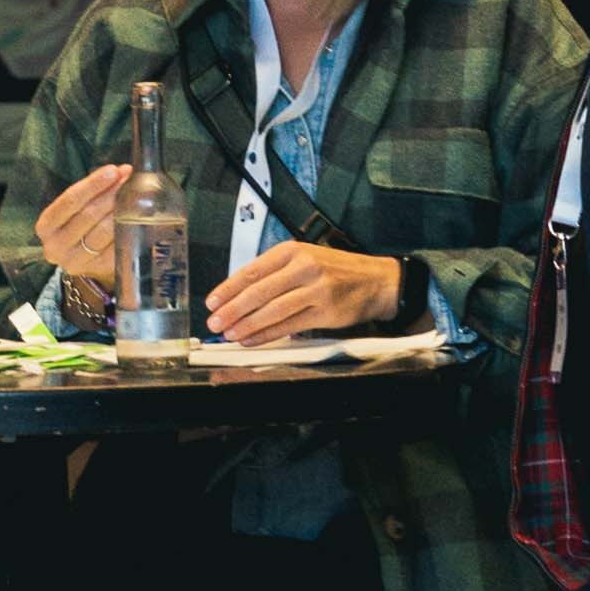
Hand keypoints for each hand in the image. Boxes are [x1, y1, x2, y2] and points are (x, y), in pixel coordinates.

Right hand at [36, 160, 128, 293]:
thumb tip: (122, 172)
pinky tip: (135, 217)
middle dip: (111, 194)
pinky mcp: (95, 270)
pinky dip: (126, 230)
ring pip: (103, 232)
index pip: (70, 201)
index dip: (93, 184)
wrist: (78, 256)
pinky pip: (115, 247)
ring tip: (135, 195)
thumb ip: (91, 190)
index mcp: (45, 226)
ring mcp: (75, 261)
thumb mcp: (73, 209)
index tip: (113, 171)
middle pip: (88, 215)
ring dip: (121, 210)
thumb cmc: (77, 224)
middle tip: (128, 179)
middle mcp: (56, 247)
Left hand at [203, 239, 401, 344]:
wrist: (377, 281)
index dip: (229, 288)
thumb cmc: (337, 271)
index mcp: (293, 251)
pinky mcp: (325, 311)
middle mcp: (304, 267)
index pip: (252, 270)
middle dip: (233, 309)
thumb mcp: (305, 259)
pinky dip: (267, 334)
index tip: (212, 301)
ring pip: (272, 310)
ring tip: (229, 334)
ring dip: (247, 324)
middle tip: (215, 321)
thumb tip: (239, 294)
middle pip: (259, 291)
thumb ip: (275, 273)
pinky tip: (252, 339)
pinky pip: (289, 325)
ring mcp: (316, 290)